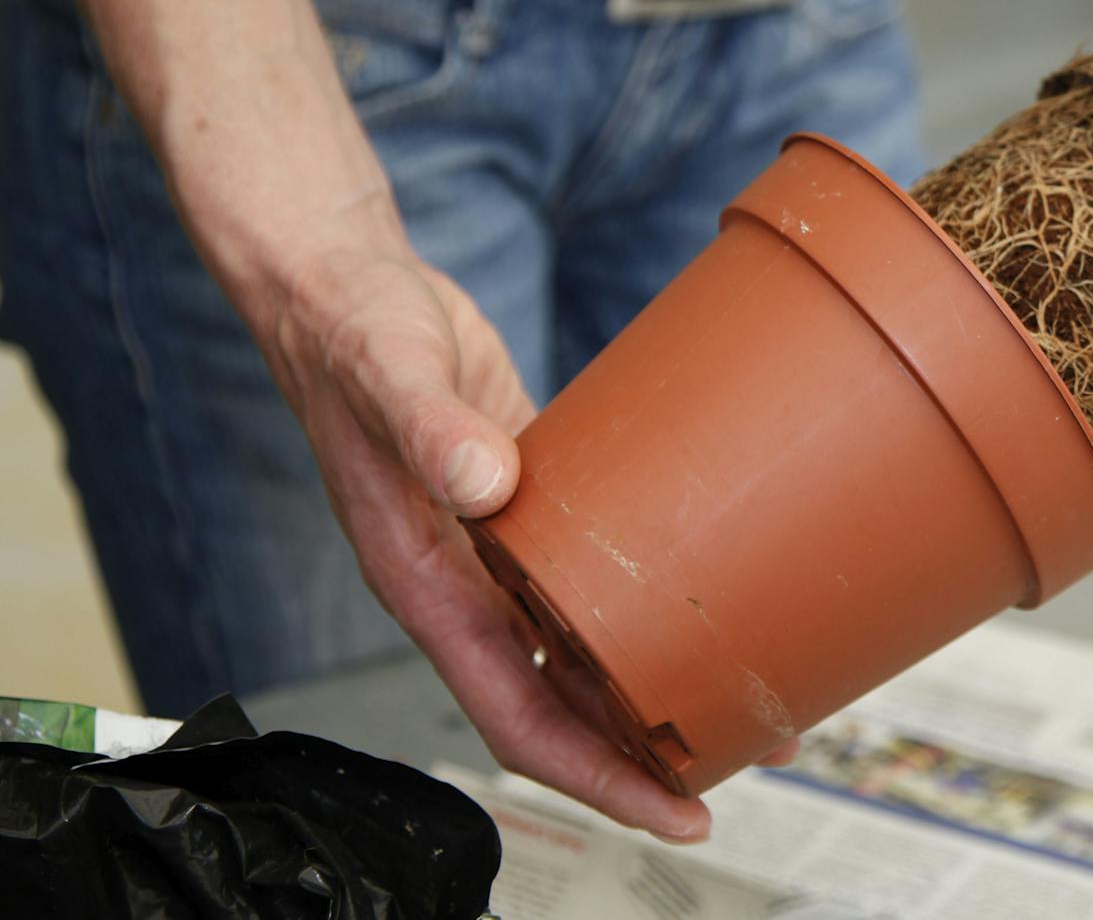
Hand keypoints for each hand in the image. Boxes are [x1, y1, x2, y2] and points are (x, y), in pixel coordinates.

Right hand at [262, 241, 797, 842]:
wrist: (346, 290)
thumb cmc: (353, 334)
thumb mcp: (390, 372)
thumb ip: (430, 427)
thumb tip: (480, 481)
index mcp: (425, 587)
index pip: (516, 717)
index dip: (595, 774)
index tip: (671, 808)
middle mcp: (463, 589)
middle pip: (561, 706)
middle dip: (640, 753)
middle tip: (742, 764)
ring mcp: (495, 555)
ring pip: (580, 649)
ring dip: (649, 684)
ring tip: (740, 697)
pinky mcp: (526, 511)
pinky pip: (589, 581)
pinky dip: (641, 602)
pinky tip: (699, 598)